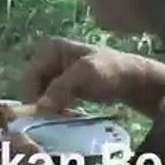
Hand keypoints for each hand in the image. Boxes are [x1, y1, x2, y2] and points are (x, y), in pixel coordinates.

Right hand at [22, 37, 164, 116]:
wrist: (135, 80)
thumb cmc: (111, 71)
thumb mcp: (86, 74)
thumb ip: (61, 87)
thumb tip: (38, 107)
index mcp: (50, 48)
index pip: (28, 76)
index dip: (33, 96)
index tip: (42, 113)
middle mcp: (50, 58)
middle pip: (32, 86)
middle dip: (40, 102)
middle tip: (53, 116)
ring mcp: (57, 72)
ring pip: (40, 95)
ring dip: (48, 107)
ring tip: (62, 116)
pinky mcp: (65, 86)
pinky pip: (51, 99)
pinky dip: (55, 108)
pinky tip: (67, 114)